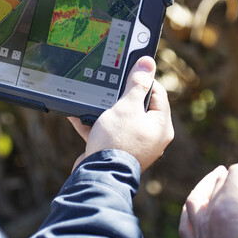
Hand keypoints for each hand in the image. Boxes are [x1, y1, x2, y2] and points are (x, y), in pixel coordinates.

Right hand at [68, 56, 172, 171]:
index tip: (130, 69)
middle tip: (109, 84)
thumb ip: (137, 84)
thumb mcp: (127, 106)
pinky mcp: (116, 152)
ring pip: (120, 119)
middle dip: (120, 95)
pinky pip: (106, 132)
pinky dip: (94, 124)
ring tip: (92, 98)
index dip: (143, 79)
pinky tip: (77, 114)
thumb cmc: (117, 142)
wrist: (98, 176)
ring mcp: (133, 145)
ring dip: (104, 109)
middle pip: (138, 106)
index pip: (157, 93)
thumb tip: (148, 62)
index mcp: (160, 125)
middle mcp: (151, 137)